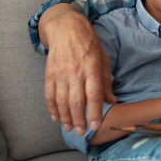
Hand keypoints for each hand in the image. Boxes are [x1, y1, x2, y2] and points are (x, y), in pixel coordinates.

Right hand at [40, 4, 115, 134]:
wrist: (66, 29)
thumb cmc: (89, 45)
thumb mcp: (103, 60)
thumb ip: (106, 82)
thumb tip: (112, 101)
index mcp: (92, 68)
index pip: (94, 95)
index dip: (95, 112)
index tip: (96, 125)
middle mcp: (75, 72)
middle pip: (76, 101)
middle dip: (79, 120)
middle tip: (81, 132)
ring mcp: (60, 73)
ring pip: (61, 100)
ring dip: (65, 117)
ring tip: (69, 128)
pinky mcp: (49, 73)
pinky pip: (49, 94)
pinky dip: (52, 107)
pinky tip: (55, 117)